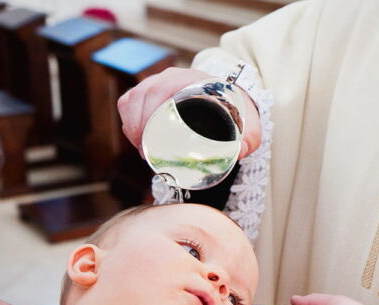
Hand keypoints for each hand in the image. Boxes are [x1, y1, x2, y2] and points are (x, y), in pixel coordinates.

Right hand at [117, 67, 260, 158]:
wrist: (229, 95)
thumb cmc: (235, 109)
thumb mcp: (247, 123)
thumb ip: (249, 139)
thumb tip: (240, 153)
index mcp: (191, 79)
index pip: (160, 91)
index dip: (149, 115)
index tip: (150, 143)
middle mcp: (171, 76)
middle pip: (142, 97)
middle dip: (138, 127)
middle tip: (146, 154)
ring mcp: (158, 82)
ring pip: (133, 100)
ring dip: (132, 125)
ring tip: (141, 149)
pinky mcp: (150, 90)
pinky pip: (130, 101)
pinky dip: (129, 120)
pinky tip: (136, 138)